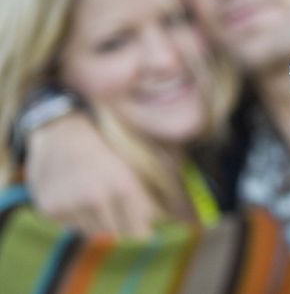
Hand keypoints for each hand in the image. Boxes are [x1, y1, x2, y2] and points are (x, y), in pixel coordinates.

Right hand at [26, 113, 156, 237]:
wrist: (61, 132)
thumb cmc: (105, 146)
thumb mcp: (131, 164)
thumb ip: (146, 196)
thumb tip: (161, 220)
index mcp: (122, 186)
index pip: (137, 230)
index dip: (141, 229)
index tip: (143, 228)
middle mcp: (96, 198)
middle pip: (114, 233)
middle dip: (119, 224)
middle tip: (118, 210)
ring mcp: (71, 205)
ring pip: (92, 231)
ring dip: (97, 222)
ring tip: (96, 198)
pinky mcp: (51, 209)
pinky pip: (70, 226)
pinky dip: (76, 217)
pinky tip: (76, 196)